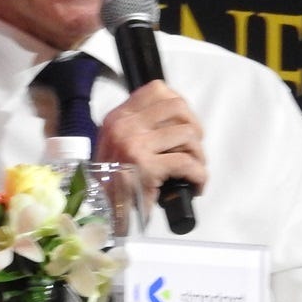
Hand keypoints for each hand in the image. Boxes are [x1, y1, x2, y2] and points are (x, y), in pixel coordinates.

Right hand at [95, 80, 206, 201]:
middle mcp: (124, 126)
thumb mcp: (117, 144)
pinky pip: (187, 163)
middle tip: (193, 147)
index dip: (180, 105)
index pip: (157, 90)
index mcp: (118, 117)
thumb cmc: (113, 181)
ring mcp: (134, 145)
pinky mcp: (147, 168)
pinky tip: (196, 186)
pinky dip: (199, 176)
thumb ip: (138, 127)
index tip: (186, 122)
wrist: (102, 211)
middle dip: (194, 127)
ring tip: (194, 168)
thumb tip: (176, 120)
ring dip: (198, 154)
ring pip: (187, 134)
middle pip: (177, 107)